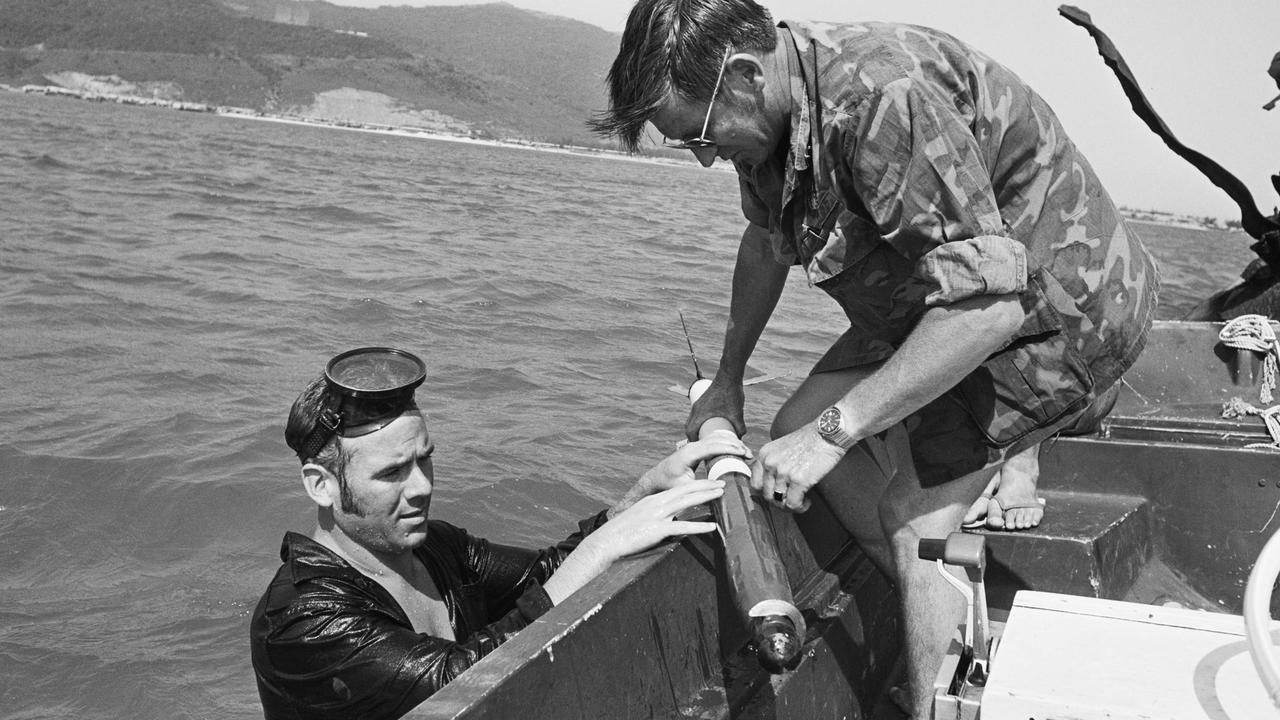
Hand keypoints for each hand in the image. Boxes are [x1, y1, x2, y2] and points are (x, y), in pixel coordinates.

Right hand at [589, 480, 725, 561]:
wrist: (607, 541)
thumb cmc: (623, 533)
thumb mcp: (641, 519)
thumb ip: (656, 516)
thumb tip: (669, 520)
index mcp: (654, 500)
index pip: (680, 488)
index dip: (697, 484)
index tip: (711, 482)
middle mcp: (657, 503)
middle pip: (686, 490)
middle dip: (706, 485)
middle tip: (723, 483)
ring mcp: (657, 515)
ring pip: (686, 502)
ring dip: (705, 497)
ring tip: (721, 495)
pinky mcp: (657, 530)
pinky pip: (682, 527)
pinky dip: (699, 526)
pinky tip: (712, 527)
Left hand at [611, 435, 750, 517]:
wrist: (656, 478)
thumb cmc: (668, 484)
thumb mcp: (684, 489)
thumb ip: (700, 489)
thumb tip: (721, 490)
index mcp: (688, 454)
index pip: (712, 447)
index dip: (729, 449)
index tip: (743, 453)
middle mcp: (691, 446)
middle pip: (717, 440)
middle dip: (734, 445)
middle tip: (750, 454)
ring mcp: (693, 445)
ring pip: (716, 439)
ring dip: (732, 443)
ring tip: (747, 452)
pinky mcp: (696, 448)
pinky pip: (713, 442)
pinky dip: (726, 444)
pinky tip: (736, 450)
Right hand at [685, 373, 744, 440]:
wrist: (729, 375)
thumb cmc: (731, 393)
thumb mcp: (737, 413)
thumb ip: (740, 427)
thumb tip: (741, 438)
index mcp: (700, 413)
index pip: (690, 432)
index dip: (693, 442)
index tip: (700, 449)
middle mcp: (696, 409)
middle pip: (689, 427)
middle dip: (694, 437)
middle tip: (703, 446)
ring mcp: (698, 403)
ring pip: (692, 420)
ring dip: (696, 429)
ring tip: (705, 437)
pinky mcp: (702, 400)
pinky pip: (696, 414)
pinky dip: (698, 421)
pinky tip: (707, 424)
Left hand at [751, 424, 846, 512]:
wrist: (827, 433)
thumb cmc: (809, 439)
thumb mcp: (782, 447)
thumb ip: (773, 463)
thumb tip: (772, 485)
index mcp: (765, 454)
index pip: (755, 483)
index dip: (765, 492)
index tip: (775, 495)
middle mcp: (771, 463)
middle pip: (766, 495)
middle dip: (778, 501)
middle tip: (790, 499)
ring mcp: (784, 472)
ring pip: (779, 502)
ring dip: (790, 505)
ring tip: (800, 500)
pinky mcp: (799, 480)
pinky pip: (793, 504)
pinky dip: (800, 507)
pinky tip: (807, 502)